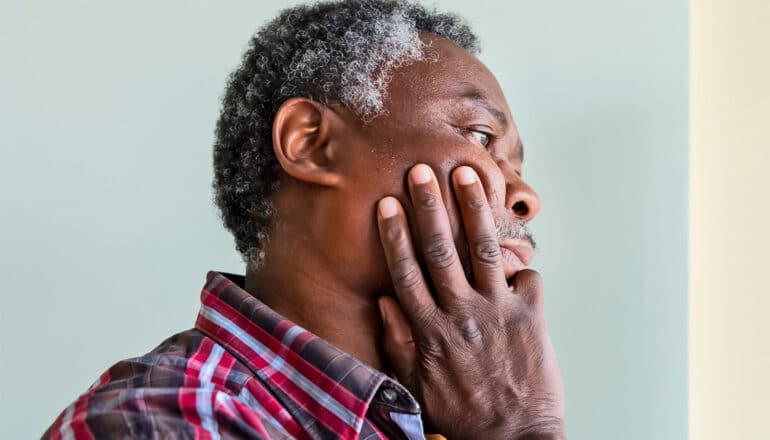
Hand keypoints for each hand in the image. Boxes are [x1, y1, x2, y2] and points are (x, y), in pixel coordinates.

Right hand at [376, 164, 564, 438]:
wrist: (513, 439)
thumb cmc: (461, 414)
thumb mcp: (416, 385)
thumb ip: (399, 342)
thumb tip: (387, 302)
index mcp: (431, 330)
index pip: (407, 272)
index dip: (396, 235)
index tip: (388, 204)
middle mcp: (462, 314)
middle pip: (442, 251)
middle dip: (431, 207)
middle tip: (423, 171)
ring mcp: (498, 314)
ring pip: (483, 251)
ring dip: (474, 210)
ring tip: (468, 176)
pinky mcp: (532, 319)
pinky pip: (530, 279)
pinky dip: (525, 266)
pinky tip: (519, 259)